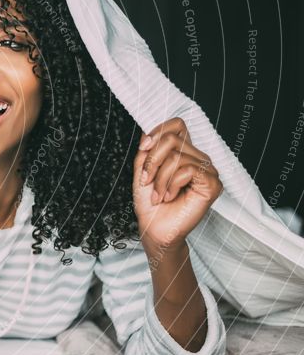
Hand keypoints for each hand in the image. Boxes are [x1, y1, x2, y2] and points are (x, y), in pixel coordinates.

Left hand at [132, 117, 222, 249]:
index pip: (177, 125)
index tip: (143, 148)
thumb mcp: (142, 170)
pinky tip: (170, 196)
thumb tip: (148, 132)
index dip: (157, 131)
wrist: (154, 229)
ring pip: (176, 156)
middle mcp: (198, 159)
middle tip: (146, 180)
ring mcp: (208, 171)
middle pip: (172, 139)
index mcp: (184, 153)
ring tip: (158, 194)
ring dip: (160, 178)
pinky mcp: (212, 184)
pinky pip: (188, 170)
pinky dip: (171, 184)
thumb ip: (147, 150)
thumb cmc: (150, 203)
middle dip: (152, 161)